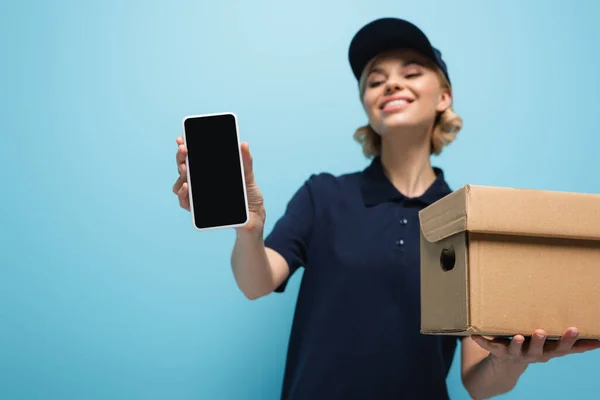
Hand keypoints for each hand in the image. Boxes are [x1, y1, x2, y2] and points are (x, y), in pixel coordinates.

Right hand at [172, 137, 266, 231]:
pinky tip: (187, 187)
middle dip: (181, 158)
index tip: (181, 139)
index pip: (192, 158)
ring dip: (180, 175)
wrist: (254, 217)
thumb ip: (245, 161)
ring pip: (180, 184)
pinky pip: (185, 202)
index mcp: (208, 172)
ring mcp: (198, 197)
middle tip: (184, 149)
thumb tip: (243, 144)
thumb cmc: (249, 195)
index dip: (184, 148)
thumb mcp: (248, 176)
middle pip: (183, 169)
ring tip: (185, 168)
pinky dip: (183, 194)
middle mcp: (200, 183)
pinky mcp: (199, 211)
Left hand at [472, 327, 599, 364]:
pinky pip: (488, 347)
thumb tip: (599, 339)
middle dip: (541, 341)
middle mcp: (532, 355)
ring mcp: (514, 354)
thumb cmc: (535, 349)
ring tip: (518, 336)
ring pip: (516, 350)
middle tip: (542, 331)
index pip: (561, 348)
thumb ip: (572, 343)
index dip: (568, 340)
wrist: (505, 367)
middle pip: (539, 350)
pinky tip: (474, 336)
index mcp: (548, 352)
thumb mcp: (552, 347)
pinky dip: (482, 341)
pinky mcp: (497, 352)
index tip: (575, 328)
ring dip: (517, 343)